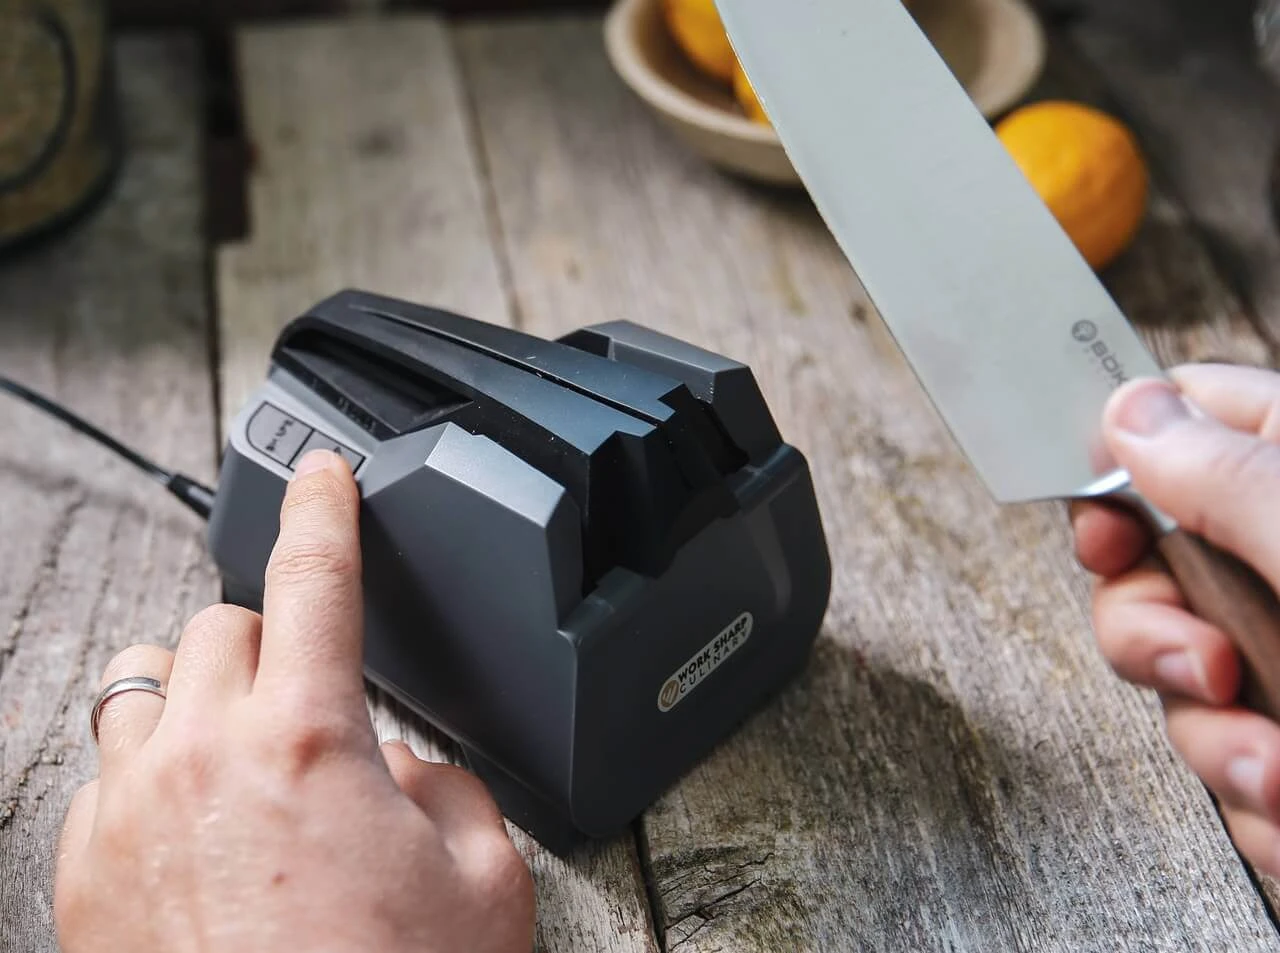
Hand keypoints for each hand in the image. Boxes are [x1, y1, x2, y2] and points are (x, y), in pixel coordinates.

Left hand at [54, 449, 534, 952]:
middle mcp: (202, 761)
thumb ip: (447, 790)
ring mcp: (126, 819)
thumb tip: (402, 770)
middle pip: (217, 622)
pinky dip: (152, 771)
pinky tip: (196, 825)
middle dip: (271, 635)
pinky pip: (104, 775)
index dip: (324, 508)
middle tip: (314, 690)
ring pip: (142, 685)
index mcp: (309, 741)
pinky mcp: (80, 881)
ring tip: (243, 744)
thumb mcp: (484, 884)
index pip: (314, 577)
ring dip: (199, 692)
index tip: (321, 472)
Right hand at [1073, 363, 1279, 876]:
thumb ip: (1231, 476)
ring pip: (1184, 679)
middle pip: (1156, 567)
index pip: (1186, 428)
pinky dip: (1264, 802)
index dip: (1120, 474)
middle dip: (1155, 634)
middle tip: (1206, 668)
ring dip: (1217, 742)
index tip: (1105, 533)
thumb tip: (1132, 411)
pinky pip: (1234, 762)